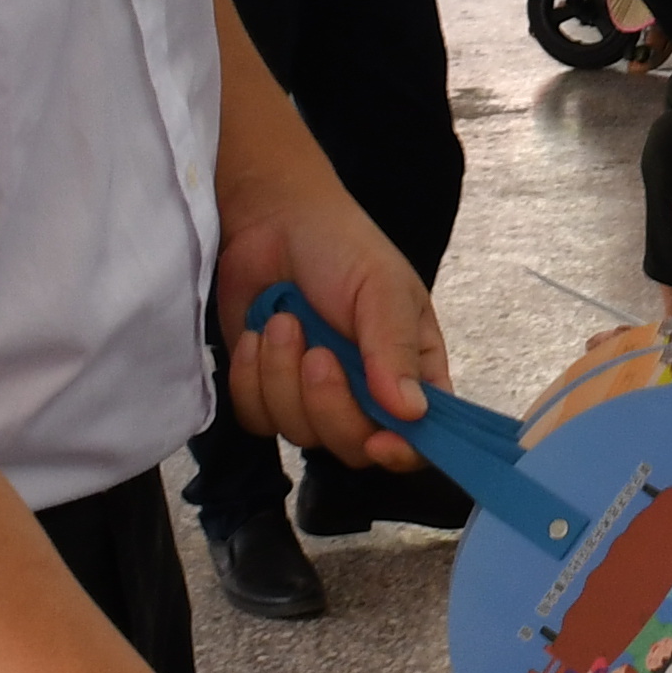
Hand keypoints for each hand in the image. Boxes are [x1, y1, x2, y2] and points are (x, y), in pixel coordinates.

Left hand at [214, 196, 452, 471]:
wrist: (269, 220)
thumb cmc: (340, 246)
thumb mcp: (381, 287)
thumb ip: (394, 349)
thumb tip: (411, 414)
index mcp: (412, 372)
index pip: (421, 438)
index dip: (403, 452)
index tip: (380, 442)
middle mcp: (366, 396)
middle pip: (354, 446)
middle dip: (329, 405)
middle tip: (316, 353)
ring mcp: (312, 398)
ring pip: (300, 433)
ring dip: (283, 378)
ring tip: (282, 322)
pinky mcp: (265, 393)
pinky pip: (257, 419)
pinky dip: (250, 379)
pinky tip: (255, 336)